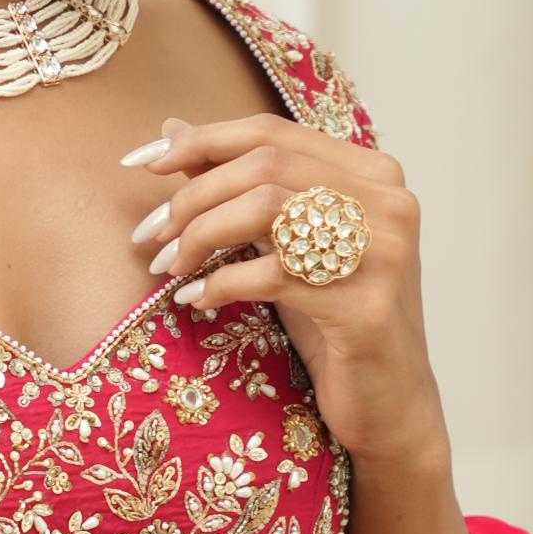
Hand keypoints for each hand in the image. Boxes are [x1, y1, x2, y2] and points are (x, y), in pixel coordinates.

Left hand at [127, 111, 445, 472]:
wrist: (390, 403)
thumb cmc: (333, 321)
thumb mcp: (283, 245)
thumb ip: (239, 188)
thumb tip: (171, 130)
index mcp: (370, 173)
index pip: (271, 131)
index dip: (200, 141)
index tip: (142, 166)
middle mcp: (387, 201)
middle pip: (262, 165)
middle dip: (191, 198)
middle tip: (150, 235)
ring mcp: (383, 250)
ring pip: (264, 210)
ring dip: (199, 236)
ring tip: (168, 266)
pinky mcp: (367, 304)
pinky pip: (273, 275)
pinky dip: (221, 283)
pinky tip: (197, 299)